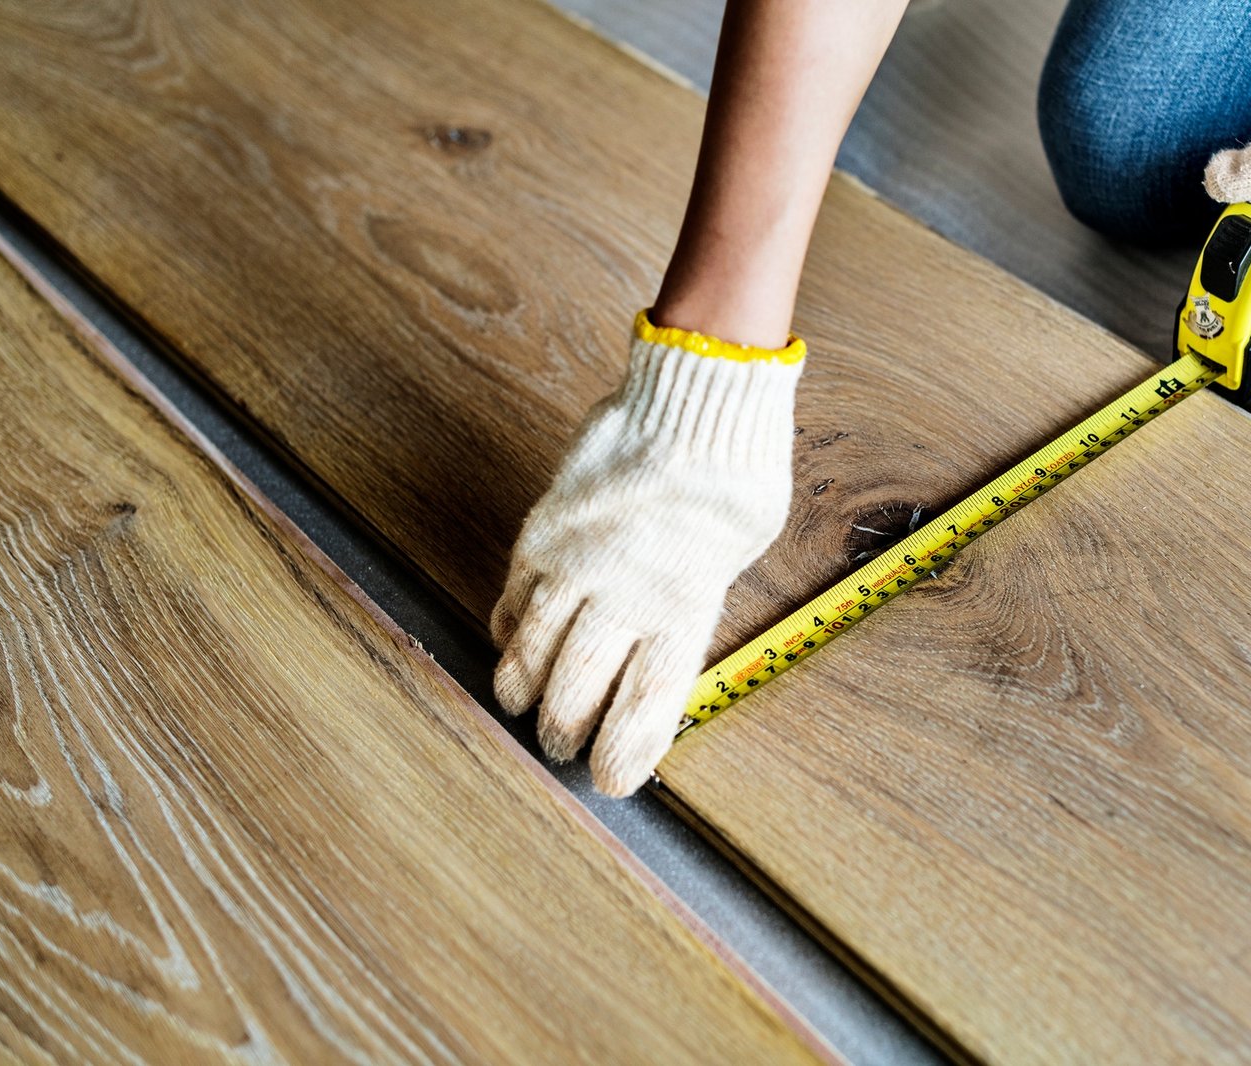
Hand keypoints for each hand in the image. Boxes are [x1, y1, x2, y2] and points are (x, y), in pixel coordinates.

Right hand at [492, 310, 803, 795]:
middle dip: (565, 732)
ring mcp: (578, 562)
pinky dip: (507, 630)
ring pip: (530, 650)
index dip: (623, 753)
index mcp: (684, 606)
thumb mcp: (743, 552)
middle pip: (577, 689)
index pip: (646, 704)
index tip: (611, 781)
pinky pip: (513, 595)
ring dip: (523, 690)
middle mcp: (624, 593)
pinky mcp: (545, 530)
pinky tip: (509, 645)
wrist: (696, 395)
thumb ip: (701, 602)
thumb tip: (673, 642)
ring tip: (522, 708)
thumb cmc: (737, 474)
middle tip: (563, 747)